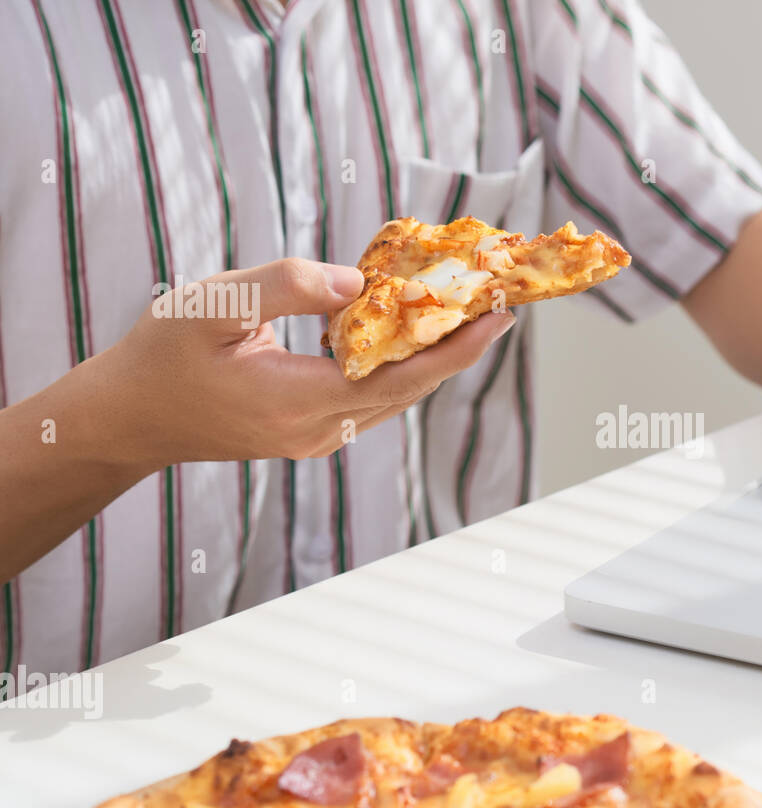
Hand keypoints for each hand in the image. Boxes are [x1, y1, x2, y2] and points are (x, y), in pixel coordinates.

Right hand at [96, 257, 514, 469]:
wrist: (131, 417)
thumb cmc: (163, 354)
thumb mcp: (214, 305)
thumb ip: (289, 288)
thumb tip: (360, 284)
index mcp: (300, 402)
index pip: (402, 377)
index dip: (457, 348)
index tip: (500, 316)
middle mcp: (320, 431)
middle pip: (410, 388)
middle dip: (458, 346)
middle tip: (497, 300)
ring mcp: (318, 438)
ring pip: (395, 396)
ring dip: (433, 355)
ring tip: (467, 310)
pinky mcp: (312, 433)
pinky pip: (372, 398)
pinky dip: (399, 364)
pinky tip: (410, 328)